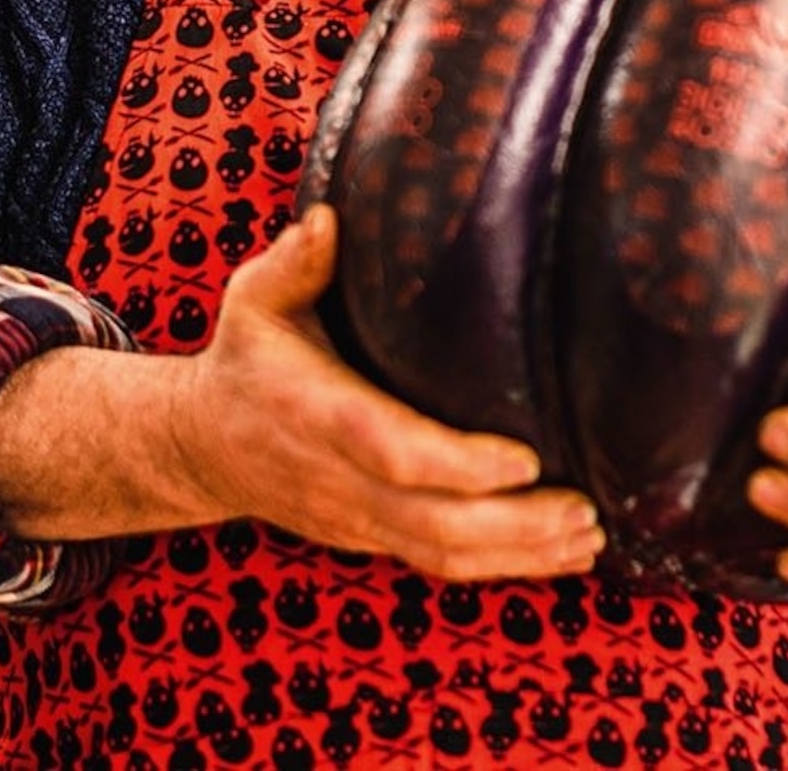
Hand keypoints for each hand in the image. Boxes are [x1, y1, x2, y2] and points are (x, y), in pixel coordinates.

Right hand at [164, 206, 602, 581]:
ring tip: (586, 537)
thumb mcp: (255, 303)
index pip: (391, 451)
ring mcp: (356, 519)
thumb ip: (294, 263)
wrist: (201, 445)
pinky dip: (503, 567)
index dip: (459, 464)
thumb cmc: (247, 363)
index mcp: (316, 414)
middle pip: (432, 524)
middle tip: (583, 507)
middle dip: (515, 525)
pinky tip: (557, 555)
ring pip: (441, 555)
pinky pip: (438, 564)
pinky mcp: (371, 539)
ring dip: (520, 555)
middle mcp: (339, 478)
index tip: (526, 458)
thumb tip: (328, 220)